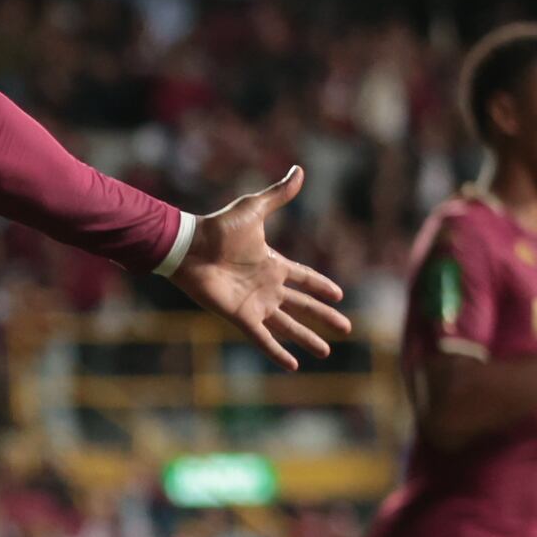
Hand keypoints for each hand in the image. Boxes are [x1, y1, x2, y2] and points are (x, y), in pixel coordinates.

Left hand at [168, 167, 353, 370]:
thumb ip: (278, 195)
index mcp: (273, 264)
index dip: (321, 286)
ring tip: (325, 352)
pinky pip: (263, 338)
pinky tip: (292, 365)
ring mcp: (255, 303)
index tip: (340, 294)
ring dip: (307, 338)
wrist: (189, 248)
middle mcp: (267, 286)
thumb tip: (300, 171)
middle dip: (324, 317)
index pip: (305, 277)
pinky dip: (277, 351)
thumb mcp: (254, 209)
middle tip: (346, 328)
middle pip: (303, 305)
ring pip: (288, 325)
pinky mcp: (241, 317)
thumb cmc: (218, 229)